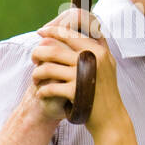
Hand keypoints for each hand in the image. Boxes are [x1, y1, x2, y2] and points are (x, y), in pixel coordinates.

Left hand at [31, 18, 124, 137]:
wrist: (111, 118)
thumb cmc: (105, 90)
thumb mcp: (107, 64)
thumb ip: (96, 46)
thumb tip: (85, 26)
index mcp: (98, 51)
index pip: (70, 35)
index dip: (52, 31)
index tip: (41, 32)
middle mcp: (92, 61)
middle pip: (55, 50)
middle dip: (38, 52)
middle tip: (33, 57)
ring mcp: (83, 76)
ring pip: (48, 68)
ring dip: (37, 73)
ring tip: (35, 78)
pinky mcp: (76, 92)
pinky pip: (50, 87)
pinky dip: (43, 90)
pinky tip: (41, 93)